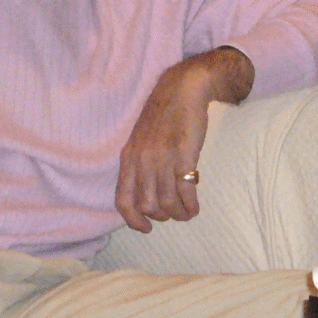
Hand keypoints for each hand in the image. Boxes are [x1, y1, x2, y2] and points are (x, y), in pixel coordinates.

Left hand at [115, 48, 253, 231]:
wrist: (183, 89)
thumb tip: (145, 194)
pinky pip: (185, 192)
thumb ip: (139, 164)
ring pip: (167, 203)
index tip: (146, 228)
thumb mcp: (141, 139)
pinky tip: (195, 207)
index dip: (133, 220)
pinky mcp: (184, 155)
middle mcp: (143, 160)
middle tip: (172, 213)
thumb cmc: (164, 115)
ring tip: (186, 213)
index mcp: (129, 157)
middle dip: (161, 216)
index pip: (123, 200)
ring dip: (178, 214)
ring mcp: (163, 158)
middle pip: (147, 206)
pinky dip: (191, 206)